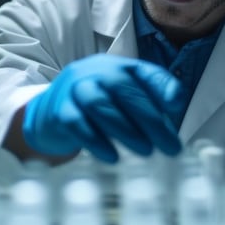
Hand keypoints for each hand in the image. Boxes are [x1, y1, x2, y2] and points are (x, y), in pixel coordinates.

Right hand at [22, 54, 183, 162]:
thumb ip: (148, 107)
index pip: (144, 72)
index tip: (177, 107)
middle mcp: (96, 72)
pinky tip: (112, 156)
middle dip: (150, 119)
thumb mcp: (122, 101)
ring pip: (100, 104)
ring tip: (146, 151)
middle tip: (170, 146)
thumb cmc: (95, 107)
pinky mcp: (58, 111)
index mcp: (118, 68)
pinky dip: (96, 141)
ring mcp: (74, 89)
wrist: (48, 113)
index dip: (163, 86)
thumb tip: (172, 126)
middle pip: (123, 89)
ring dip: (126, 129)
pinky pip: (76, 123)